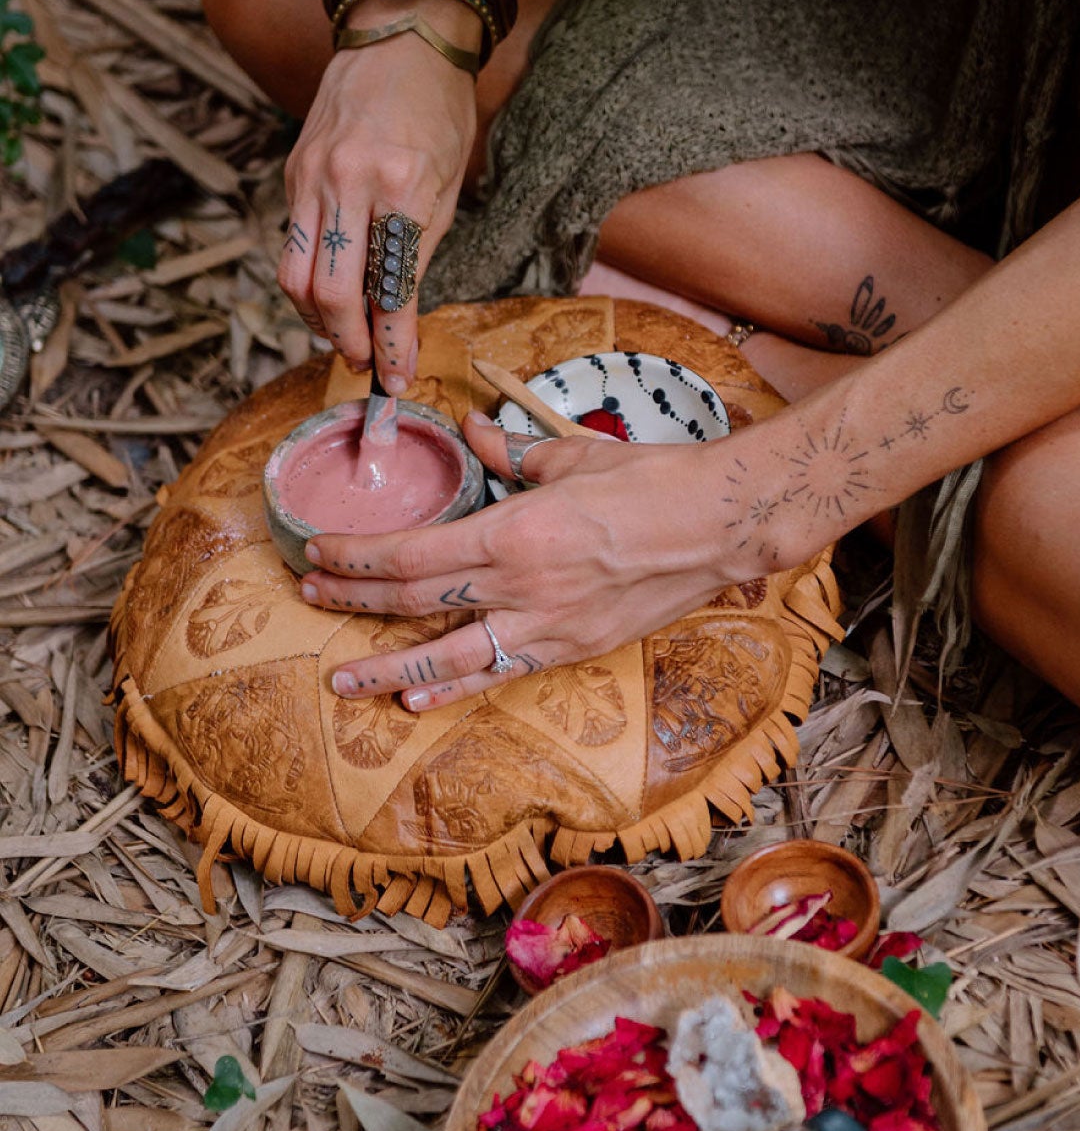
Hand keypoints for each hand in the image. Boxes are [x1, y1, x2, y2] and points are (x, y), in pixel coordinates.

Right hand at [277, 0, 477, 392]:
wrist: (400, 32)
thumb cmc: (439, 110)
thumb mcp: (448, 184)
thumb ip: (419, 251)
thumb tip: (399, 321)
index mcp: (403, 186)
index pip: (390, 289)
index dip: (392, 345)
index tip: (398, 379)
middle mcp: (348, 181)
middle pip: (331, 293)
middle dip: (347, 342)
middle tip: (366, 366)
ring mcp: (312, 175)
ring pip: (294, 275)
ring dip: (316, 320)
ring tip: (344, 337)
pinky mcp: (292, 171)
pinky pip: (292, 242)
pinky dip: (308, 280)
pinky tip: (331, 294)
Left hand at [297, 412, 736, 709]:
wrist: (719, 526)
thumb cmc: (653, 481)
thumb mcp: (574, 454)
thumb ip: (514, 449)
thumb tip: (475, 429)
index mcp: (516, 530)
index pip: (415, 553)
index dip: (359, 557)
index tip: (321, 552)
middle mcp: (522, 585)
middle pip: (419, 601)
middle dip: (356, 601)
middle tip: (310, 596)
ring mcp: (548, 625)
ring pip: (450, 657)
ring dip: (389, 668)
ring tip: (343, 678)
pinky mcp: (574, 649)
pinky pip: (501, 674)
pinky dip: (455, 689)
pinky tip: (416, 701)